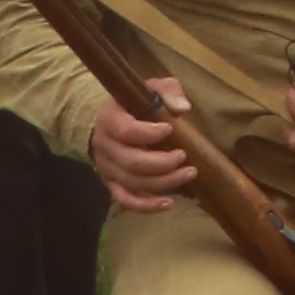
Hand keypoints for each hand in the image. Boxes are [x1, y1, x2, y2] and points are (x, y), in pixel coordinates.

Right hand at [90, 76, 199, 214]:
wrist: (106, 121)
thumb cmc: (133, 104)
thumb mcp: (150, 88)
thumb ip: (168, 91)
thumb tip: (183, 108)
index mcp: (110, 121)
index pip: (126, 131)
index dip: (149, 133)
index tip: (170, 128)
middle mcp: (105, 147)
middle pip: (132, 162)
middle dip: (162, 163)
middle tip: (183, 156)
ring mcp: (107, 168)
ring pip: (133, 183)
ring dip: (164, 183)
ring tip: (189, 173)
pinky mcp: (112, 183)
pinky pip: (126, 200)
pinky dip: (146, 206)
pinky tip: (168, 204)